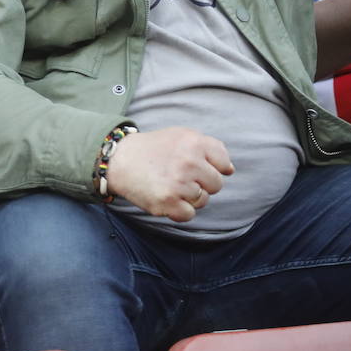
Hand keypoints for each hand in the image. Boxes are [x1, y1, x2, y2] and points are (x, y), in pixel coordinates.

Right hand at [104, 127, 234, 221]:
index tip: (195, 165)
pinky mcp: (168, 202)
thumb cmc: (155, 149)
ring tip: (170, 184)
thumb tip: (230, 170)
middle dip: (202, 183)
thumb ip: (209, 148)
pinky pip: (189, 214)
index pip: (224, 163)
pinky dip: (179, 210)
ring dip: (189, 197)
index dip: (212, 167)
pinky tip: (166, 197)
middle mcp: (189, 162)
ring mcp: (178, 184)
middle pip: (216, 185)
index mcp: (194, 142)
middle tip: (180, 176)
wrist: (120, 160)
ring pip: (203, 201)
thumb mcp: (182, 136)